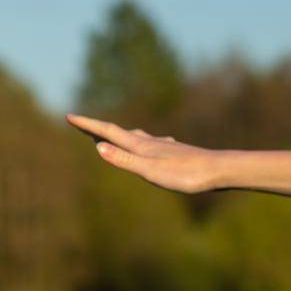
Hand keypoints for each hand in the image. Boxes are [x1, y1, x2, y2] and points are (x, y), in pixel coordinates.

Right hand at [66, 114, 221, 192]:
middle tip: (83, 125)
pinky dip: (144, 142)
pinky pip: (154, 144)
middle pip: (120, 132)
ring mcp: (166, 147)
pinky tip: (158, 144)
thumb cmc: (186, 175)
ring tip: (114, 134)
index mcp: (141, 146)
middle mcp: (152, 143)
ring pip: (138, 137)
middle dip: (100, 129)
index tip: (69, 116)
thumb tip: (98, 147)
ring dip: (121, 134)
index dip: (88, 125)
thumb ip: (125, 160)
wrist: (220, 170)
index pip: (108, 132)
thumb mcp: (151, 170)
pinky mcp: (179, 153)